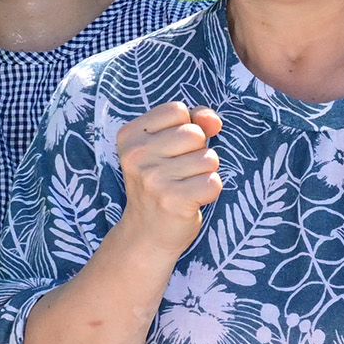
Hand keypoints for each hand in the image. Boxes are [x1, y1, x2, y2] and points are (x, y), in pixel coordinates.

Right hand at [115, 102, 224, 259]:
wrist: (147, 232)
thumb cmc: (162, 182)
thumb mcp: (168, 145)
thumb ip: (193, 122)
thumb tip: (214, 120)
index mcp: (129, 134)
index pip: (177, 111)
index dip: (184, 129)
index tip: (168, 151)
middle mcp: (136, 154)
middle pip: (195, 134)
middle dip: (197, 152)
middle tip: (177, 172)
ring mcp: (153, 178)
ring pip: (208, 158)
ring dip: (204, 173)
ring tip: (183, 186)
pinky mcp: (173, 199)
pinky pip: (214, 182)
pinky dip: (209, 192)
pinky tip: (191, 199)